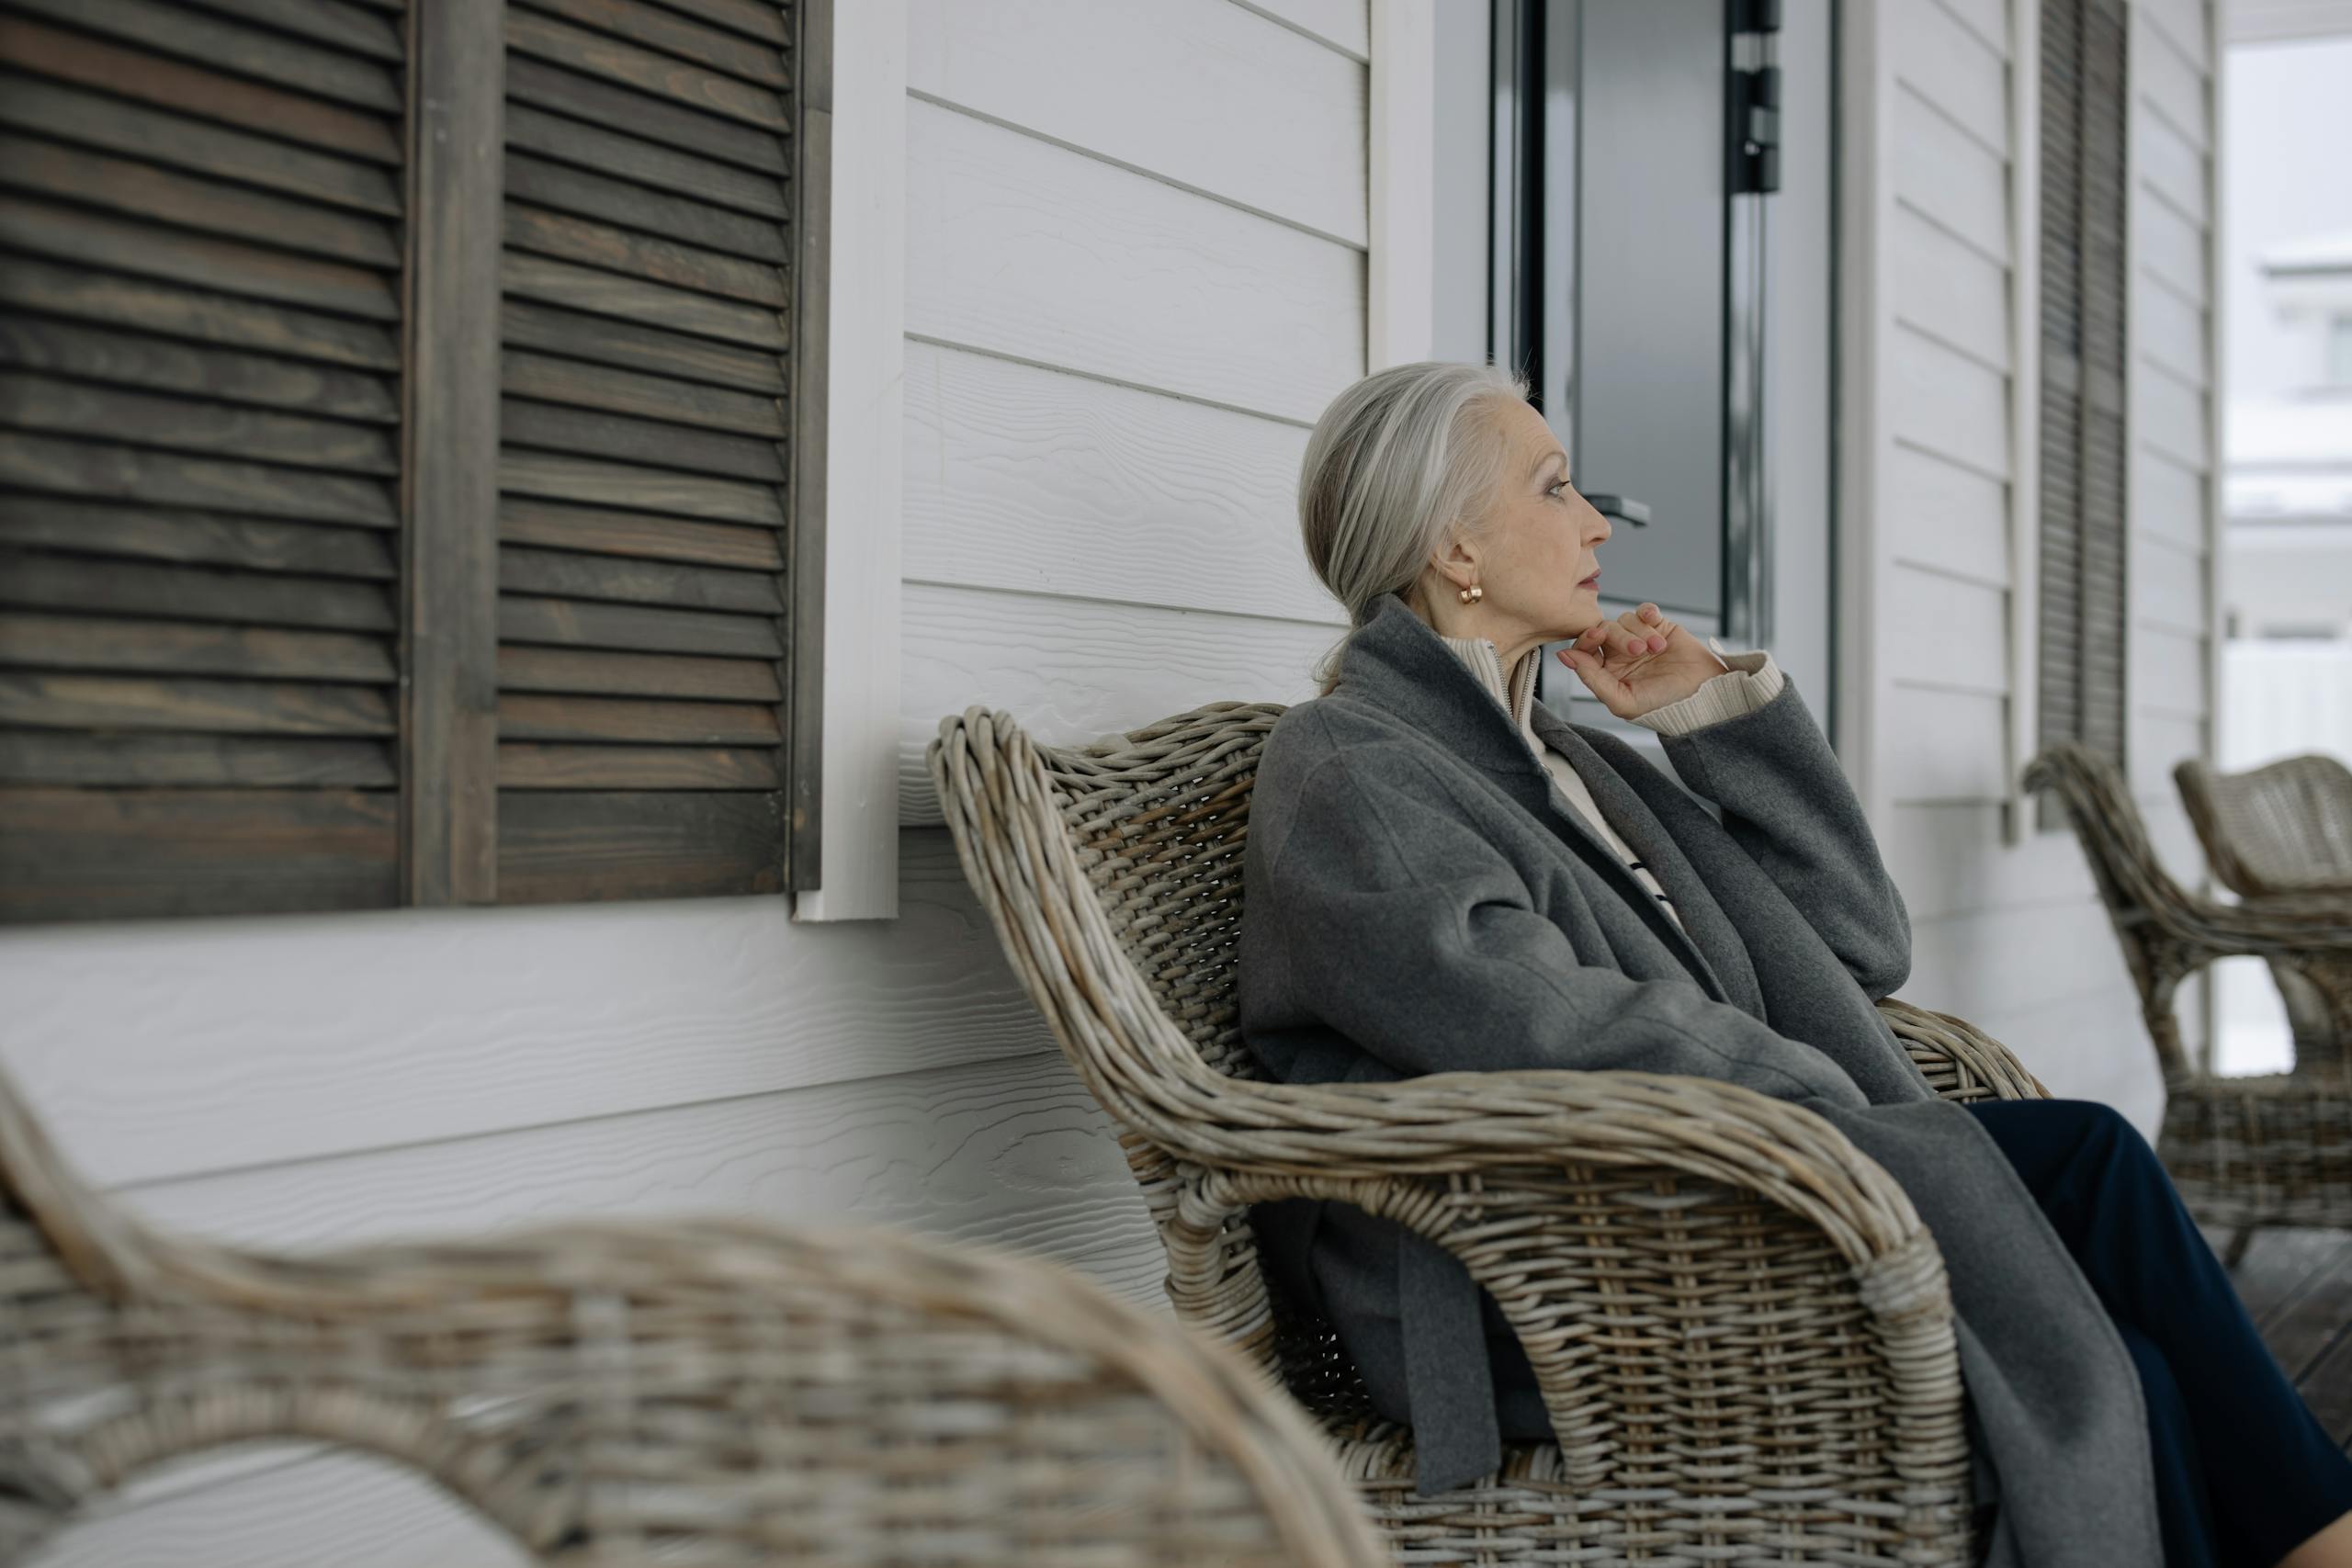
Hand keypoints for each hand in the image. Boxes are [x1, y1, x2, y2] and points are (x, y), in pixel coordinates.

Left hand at [1556, 603, 1730, 720]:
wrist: (1703, 696)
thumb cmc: (1663, 705)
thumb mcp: (1623, 701)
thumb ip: (1592, 679)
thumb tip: (1565, 656)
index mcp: (1606, 672)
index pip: (1584, 648)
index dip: (1586, 638)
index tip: (1596, 637)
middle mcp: (1619, 654)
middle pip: (1604, 629)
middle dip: (1619, 637)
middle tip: (1639, 650)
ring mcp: (1639, 639)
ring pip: (1625, 620)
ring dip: (1640, 631)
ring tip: (1657, 649)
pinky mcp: (1659, 627)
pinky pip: (1645, 610)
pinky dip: (1647, 613)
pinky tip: (1656, 625)